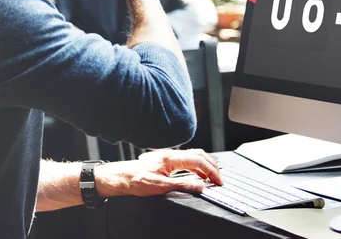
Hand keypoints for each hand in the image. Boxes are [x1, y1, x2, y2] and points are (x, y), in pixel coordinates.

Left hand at [95, 149, 221, 197]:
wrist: (121, 177)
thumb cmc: (136, 180)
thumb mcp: (160, 187)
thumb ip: (182, 185)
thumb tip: (200, 186)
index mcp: (171, 158)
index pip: (199, 161)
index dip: (211, 171)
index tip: (218, 181)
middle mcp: (171, 154)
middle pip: (199, 155)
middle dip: (212, 166)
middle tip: (219, 179)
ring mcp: (169, 156)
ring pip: (194, 156)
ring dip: (205, 165)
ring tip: (212, 176)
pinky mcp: (166, 160)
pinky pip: (187, 159)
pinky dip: (197, 166)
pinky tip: (198, 174)